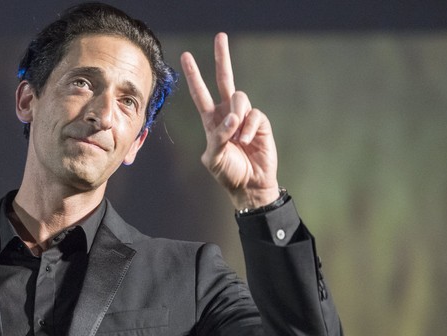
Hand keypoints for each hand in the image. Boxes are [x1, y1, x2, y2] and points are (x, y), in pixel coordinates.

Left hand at [181, 33, 279, 209]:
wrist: (249, 186)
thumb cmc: (228, 173)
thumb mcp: (213, 158)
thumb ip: (218, 137)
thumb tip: (232, 118)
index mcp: (211, 121)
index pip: (201, 94)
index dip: (194, 76)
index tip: (186, 56)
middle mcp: (227, 114)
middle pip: (224, 80)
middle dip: (222, 58)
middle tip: (220, 37)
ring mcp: (244, 117)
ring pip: (240, 99)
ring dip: (237, 116)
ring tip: (238, 138)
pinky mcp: (260, 123)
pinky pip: (254, 115)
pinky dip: (249, 128)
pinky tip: (247, 141)